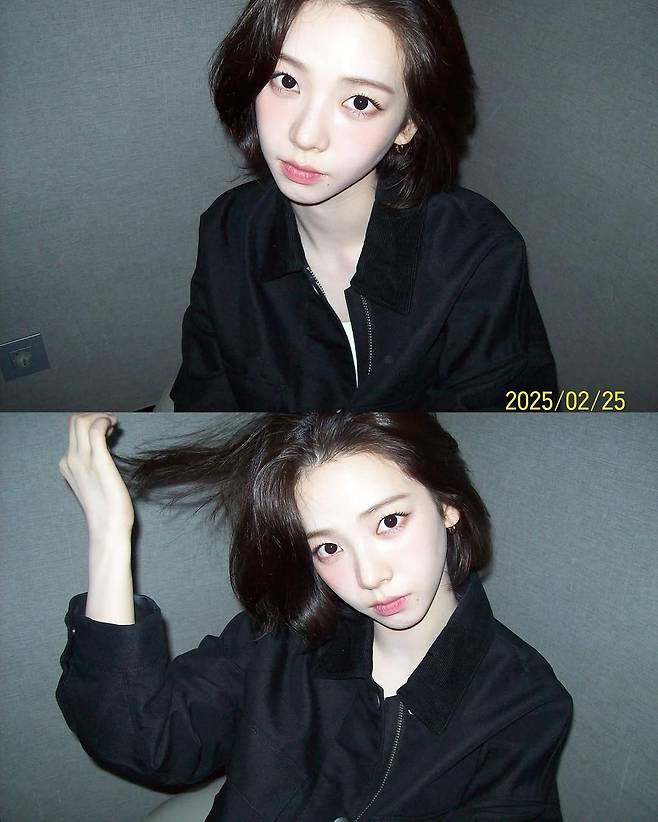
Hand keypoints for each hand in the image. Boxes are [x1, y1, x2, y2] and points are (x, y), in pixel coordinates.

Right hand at [59, 413, 134, 535]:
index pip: (74, 431)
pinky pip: (95, 429)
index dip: (92, 423)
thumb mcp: (94, 481)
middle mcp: (70, 459)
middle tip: (112, 425)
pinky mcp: (97, 461)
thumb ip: (94, 464)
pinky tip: (115, 428)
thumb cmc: (107, 507)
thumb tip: (106, 446)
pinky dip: (105, 421)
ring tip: (114, 426)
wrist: (108, 526)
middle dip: (95, 415)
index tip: (108, 429)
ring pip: (81, 421)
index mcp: (67, 464)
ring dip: (101, 416)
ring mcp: (81, 459)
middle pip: (75, 421)